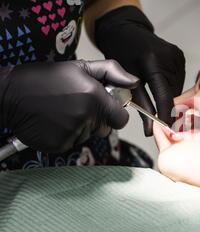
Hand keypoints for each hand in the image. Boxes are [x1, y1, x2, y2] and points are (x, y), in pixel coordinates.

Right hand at [0, 60, 138, 152]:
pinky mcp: (59, 145)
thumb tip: (135, 82)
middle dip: (97, 120)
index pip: (122, 119)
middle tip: (78, 105)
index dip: (115, 113)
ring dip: (81, 127)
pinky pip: (73, 144)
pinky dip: (67, 136)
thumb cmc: (46, 78)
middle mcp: (85, 118)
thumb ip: (112, 72)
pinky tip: (54, 122)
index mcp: (94, 98)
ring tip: (62, 112)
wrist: (11, 94)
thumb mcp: (80, 67)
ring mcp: (71, 133)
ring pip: (89, 136)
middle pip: (105, 129)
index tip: (105, 107)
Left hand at [95, 6, 185, 135]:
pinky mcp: (180, 56)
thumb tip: (149, 129)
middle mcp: (169, 57)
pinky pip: (178, 80)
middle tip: (156, 117)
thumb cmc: (121, 53)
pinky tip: (160, 85)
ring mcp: (177, 56)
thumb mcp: (124, 79)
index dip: (166, 114)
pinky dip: (170, 87)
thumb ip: (140, 104)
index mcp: (152, 61)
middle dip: (165, 107)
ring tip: (155, 96)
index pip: (164, 95)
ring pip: (177, 89)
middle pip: (172, 94)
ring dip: (168, 97)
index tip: (165, 129)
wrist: (125, 29)